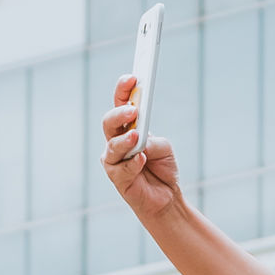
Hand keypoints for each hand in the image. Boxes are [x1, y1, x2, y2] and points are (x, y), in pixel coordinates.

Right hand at [100, 75, 185, 219]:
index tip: (132, 78)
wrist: (165, 197)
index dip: (123, 89)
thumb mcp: (163, 147)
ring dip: (124, 140)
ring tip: (136, 136)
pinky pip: (120, 168)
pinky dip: (132, 163)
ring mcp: (114, 160)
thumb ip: (152, 140)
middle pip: (109, 122)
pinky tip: (141, 160)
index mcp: (127, 127)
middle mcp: (116, 141)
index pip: (120, 103)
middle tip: (133, 110)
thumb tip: (140, 138)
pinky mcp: (117, 178)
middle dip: (119, 113)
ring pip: (111, 146)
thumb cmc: (162, 167)